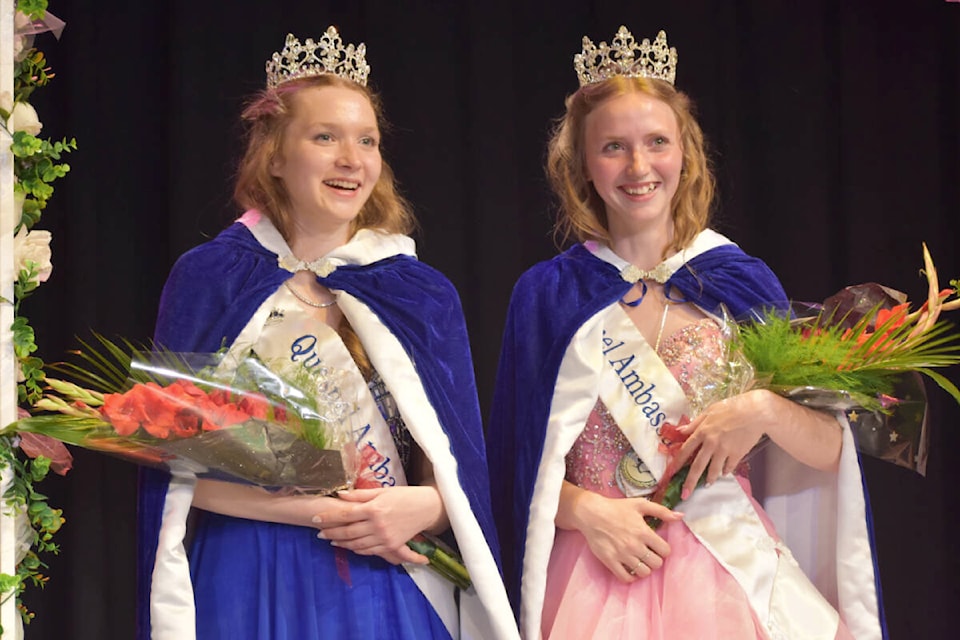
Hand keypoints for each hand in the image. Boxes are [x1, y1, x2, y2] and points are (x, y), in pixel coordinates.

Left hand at [311, 486, 444, 564]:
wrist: (427, 508)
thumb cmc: (404, 496)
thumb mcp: (383, 491)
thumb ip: (360, 495)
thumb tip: (340, 494)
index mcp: (374, 509)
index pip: (345, 514)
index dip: (328, 517)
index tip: (315, 518)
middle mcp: (377, 525)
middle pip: (348, 531)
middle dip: (330, 532)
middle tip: (318, 533)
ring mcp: (384, 538)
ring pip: (356, 544)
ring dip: (341, 543)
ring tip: (331, 540)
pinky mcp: (390, 546)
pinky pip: (369, 551)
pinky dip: (357, 550)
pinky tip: (349, 546)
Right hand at [560, 485, 681, 582]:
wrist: (591, 513)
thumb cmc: (616, 508)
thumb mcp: (639, 504)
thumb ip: (661, 511)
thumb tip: (680, 516)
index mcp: (643, 531)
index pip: (665, 551)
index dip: (664, 550)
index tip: (657, 547)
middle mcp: (634, 545)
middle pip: (656, 564)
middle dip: (655, 559)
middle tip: (648, 553)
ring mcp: (622, 555)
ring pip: (643, 573)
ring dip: (644, 568)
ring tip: (639, 561)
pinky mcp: (610, 561)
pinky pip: (626, 578)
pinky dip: (630, 576)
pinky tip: (629, 568)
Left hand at [673, 389, 772, 498]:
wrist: (754, 412)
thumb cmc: (730, 408)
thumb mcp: (709, 411)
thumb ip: (694, 423)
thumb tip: (680, 431)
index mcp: (702, 431)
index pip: (686, 450)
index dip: (678, 462)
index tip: (672, 472)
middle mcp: (711, 443)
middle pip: (698, 466)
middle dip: (690, 482)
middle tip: (685, 494)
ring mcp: (725, 450)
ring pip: (713, 470)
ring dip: (709, 479)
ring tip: (706, 485)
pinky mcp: (737, 454)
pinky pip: (728, 467)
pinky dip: (725, 471)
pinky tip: (723, 472)